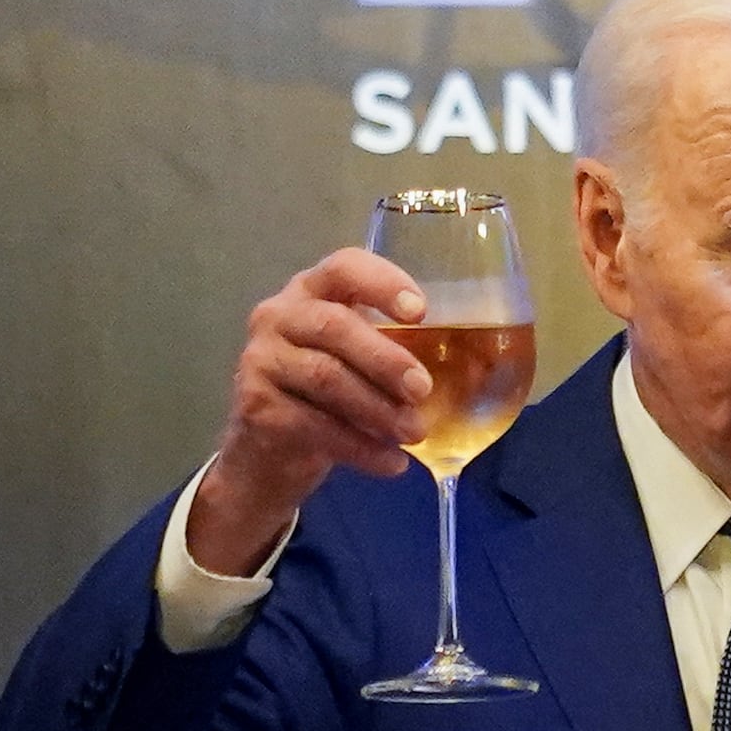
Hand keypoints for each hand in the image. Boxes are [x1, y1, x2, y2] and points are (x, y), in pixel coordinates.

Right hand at [187, 248, 432, 574]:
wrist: (267, 451)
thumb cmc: (329, 393)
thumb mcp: (358, 361)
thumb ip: (396, 350)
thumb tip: (474, 365)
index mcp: (312, 291)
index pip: (344, 267)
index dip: (383, 283)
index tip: (421, 312)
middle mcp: (279, 316)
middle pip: (335, 326)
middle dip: (386, 359)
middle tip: (423, 390)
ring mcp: (261, 360)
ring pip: (326, 378)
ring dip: (379, 409)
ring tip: (415, 433)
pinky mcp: (255, 406)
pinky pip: (315, 425)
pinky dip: (361, 447)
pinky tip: (392, 463)